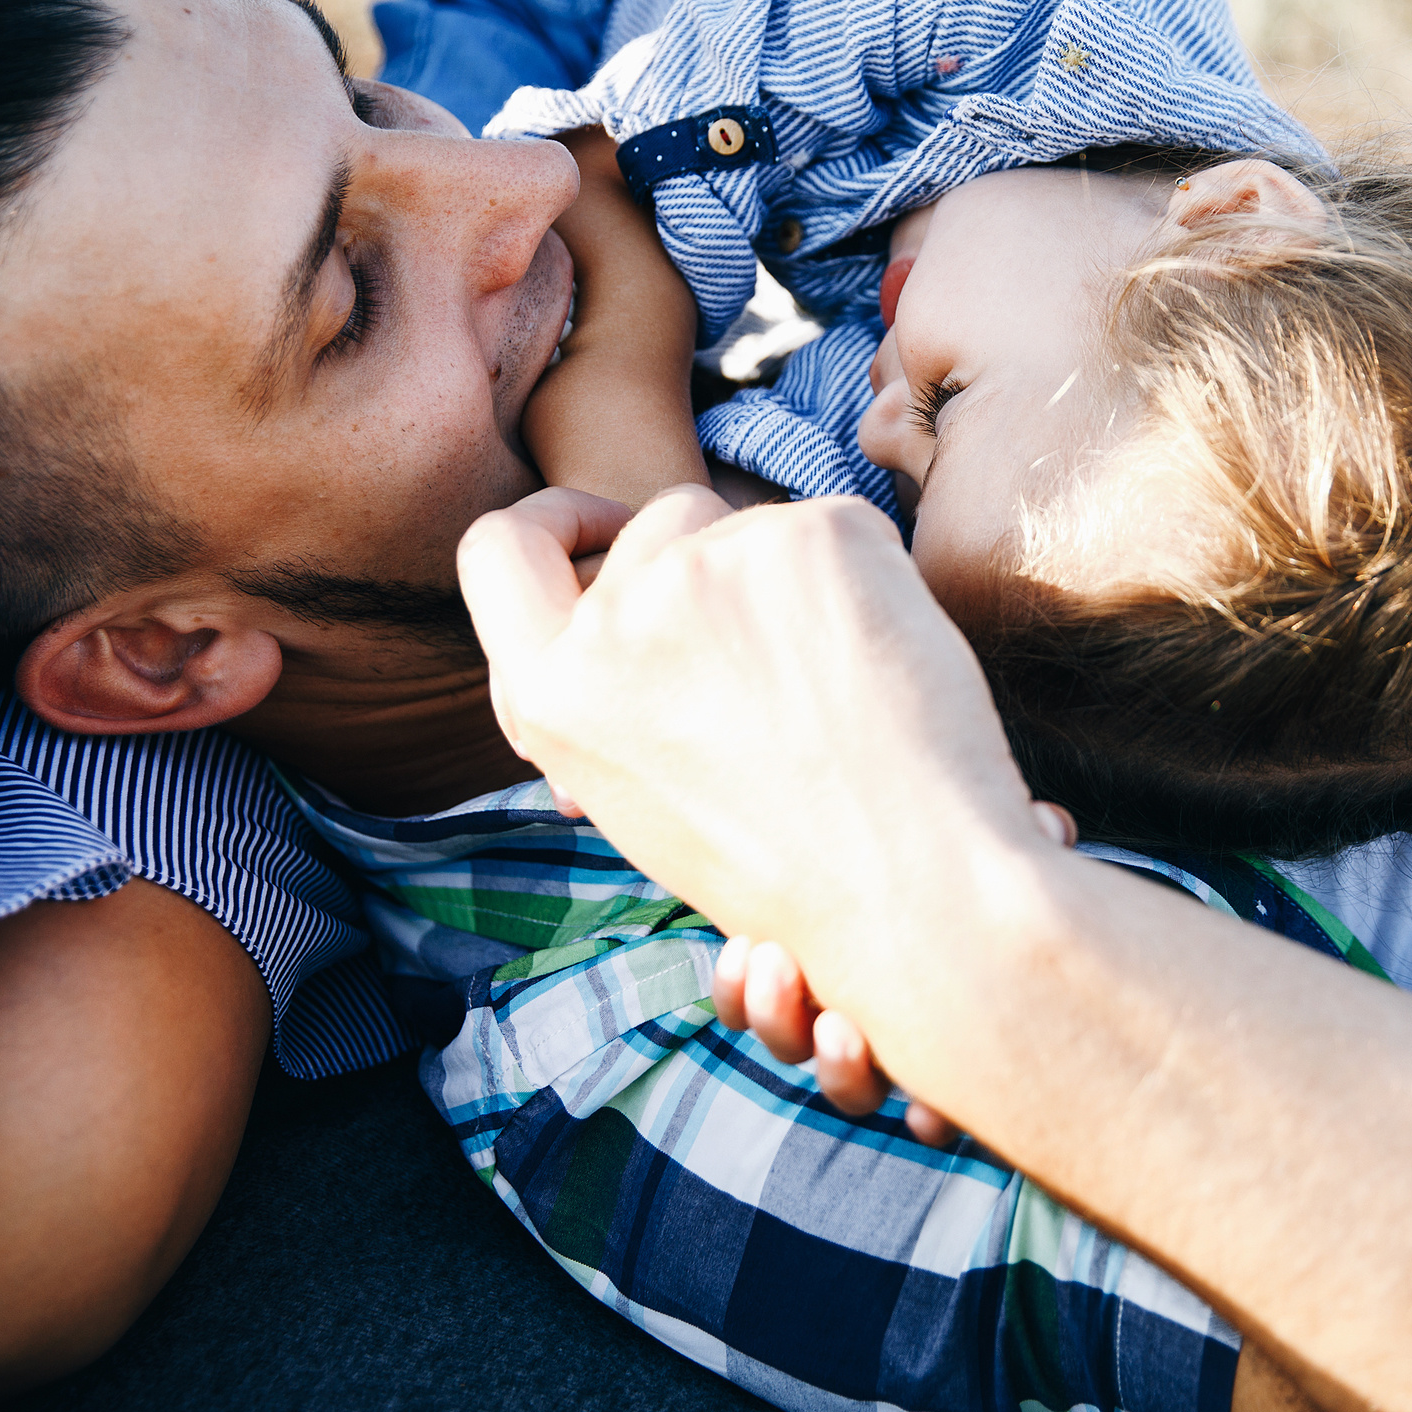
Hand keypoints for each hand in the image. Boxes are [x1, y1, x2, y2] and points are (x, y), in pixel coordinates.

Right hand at [458, 486, 1047, 1017]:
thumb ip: (612, 704)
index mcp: (552, 695)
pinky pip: (834, 527)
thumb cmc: (794, 871)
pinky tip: (885, 660)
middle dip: (709, 563)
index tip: (599, 529)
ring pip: (749, 523)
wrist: (913, 889)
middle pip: (654, 523)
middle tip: (780, 646)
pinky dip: (865, 578)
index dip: (553, 522)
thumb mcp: (644, 803)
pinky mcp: (808, 535)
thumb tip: (609, 635)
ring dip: (788, 574)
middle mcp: (611, 622)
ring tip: (837, 682)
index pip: (499, 549)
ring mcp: (708, 566)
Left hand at [709, 797, 1077, 1149]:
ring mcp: (817, 1002)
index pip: (940, 1106)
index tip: (929, 1110)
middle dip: (843, 1068)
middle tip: (837, 1029)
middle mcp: (878, 1033)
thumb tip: (1050, 827)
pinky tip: (741, 952)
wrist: (880, 810)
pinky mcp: (765, 967)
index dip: (934, 1117)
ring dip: (778, 1020)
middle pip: (852, 1087)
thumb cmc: (962, 846)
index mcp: (940, 1028)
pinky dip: (735, 991)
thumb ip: (1030, 845)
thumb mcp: (1004, 848)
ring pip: (790, 1045)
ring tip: (771, 964)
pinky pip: (738, 1002)